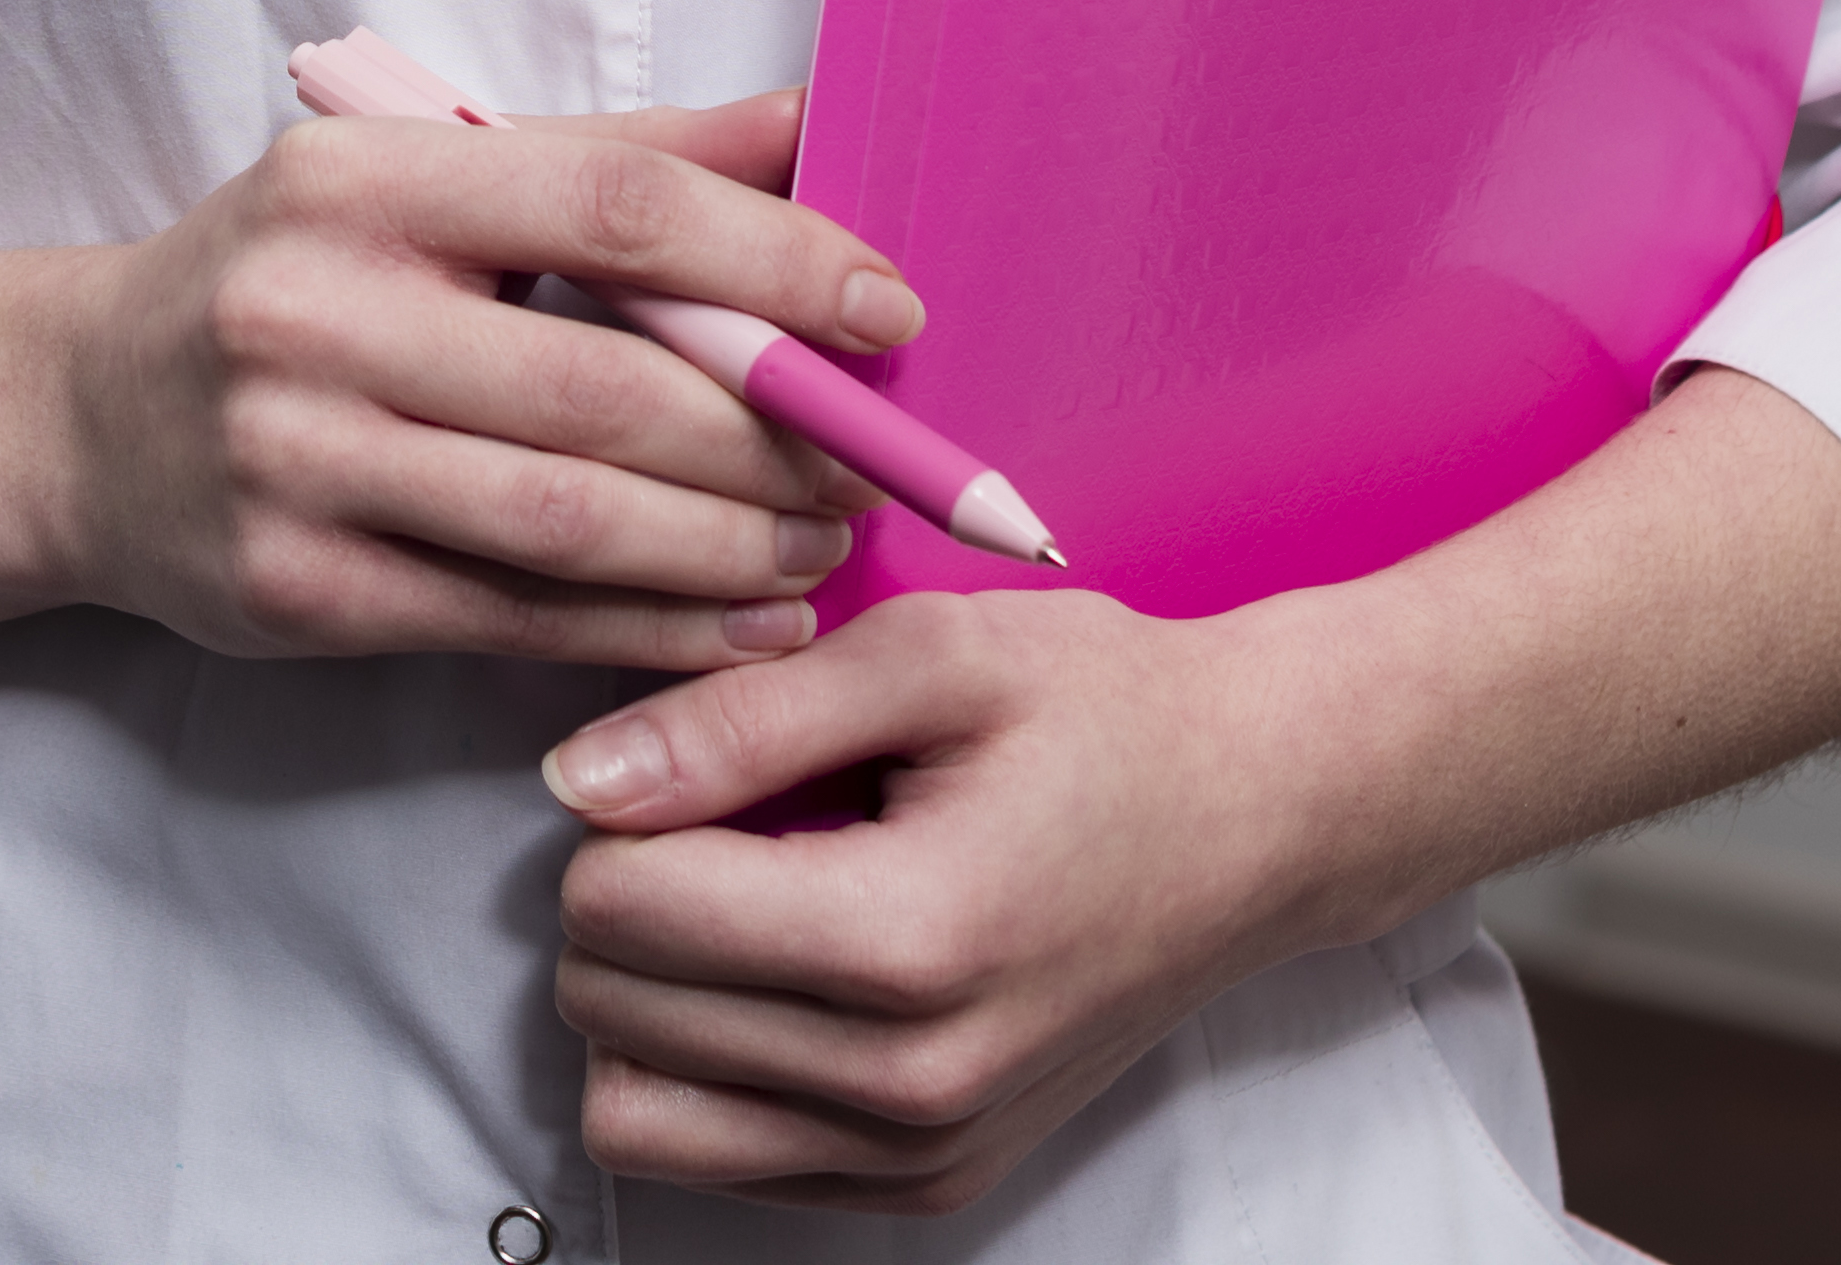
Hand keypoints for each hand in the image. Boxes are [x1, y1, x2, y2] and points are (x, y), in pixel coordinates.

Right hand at [36, 88, 917, 672]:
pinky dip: (651, 629)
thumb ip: (619, 156)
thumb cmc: (291, 280)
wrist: (77, 419)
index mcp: (364, 182)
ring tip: (827, 548)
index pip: (612, 211)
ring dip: (731, 547)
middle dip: (774, 436)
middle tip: (877, 462)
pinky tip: (743, 624)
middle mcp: (318, 314)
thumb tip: (812, 123)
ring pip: (571, 520)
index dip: (772, 263)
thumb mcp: (420, 179)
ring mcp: (298, 460)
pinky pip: (515, 619)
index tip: (888, 310)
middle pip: (606, 387)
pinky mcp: (298, 589)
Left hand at [534, 587, 1382, 1213]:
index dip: (620, 812)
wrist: (1262, 816)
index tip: (700, 762)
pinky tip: (791, 972)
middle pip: (610, 1011)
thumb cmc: (1107, 713)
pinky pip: (718, 1160)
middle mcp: (914, 1082)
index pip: (622, 911)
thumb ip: (740, 716)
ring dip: (646, 999)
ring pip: (638, 1114)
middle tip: (720, 821)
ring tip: (739, 902)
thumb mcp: (930, 654)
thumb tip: (577, 781)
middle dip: (620, 899)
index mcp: (912, 939)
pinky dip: (710, 1068)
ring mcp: (924, 1154)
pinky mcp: (930, 1185)